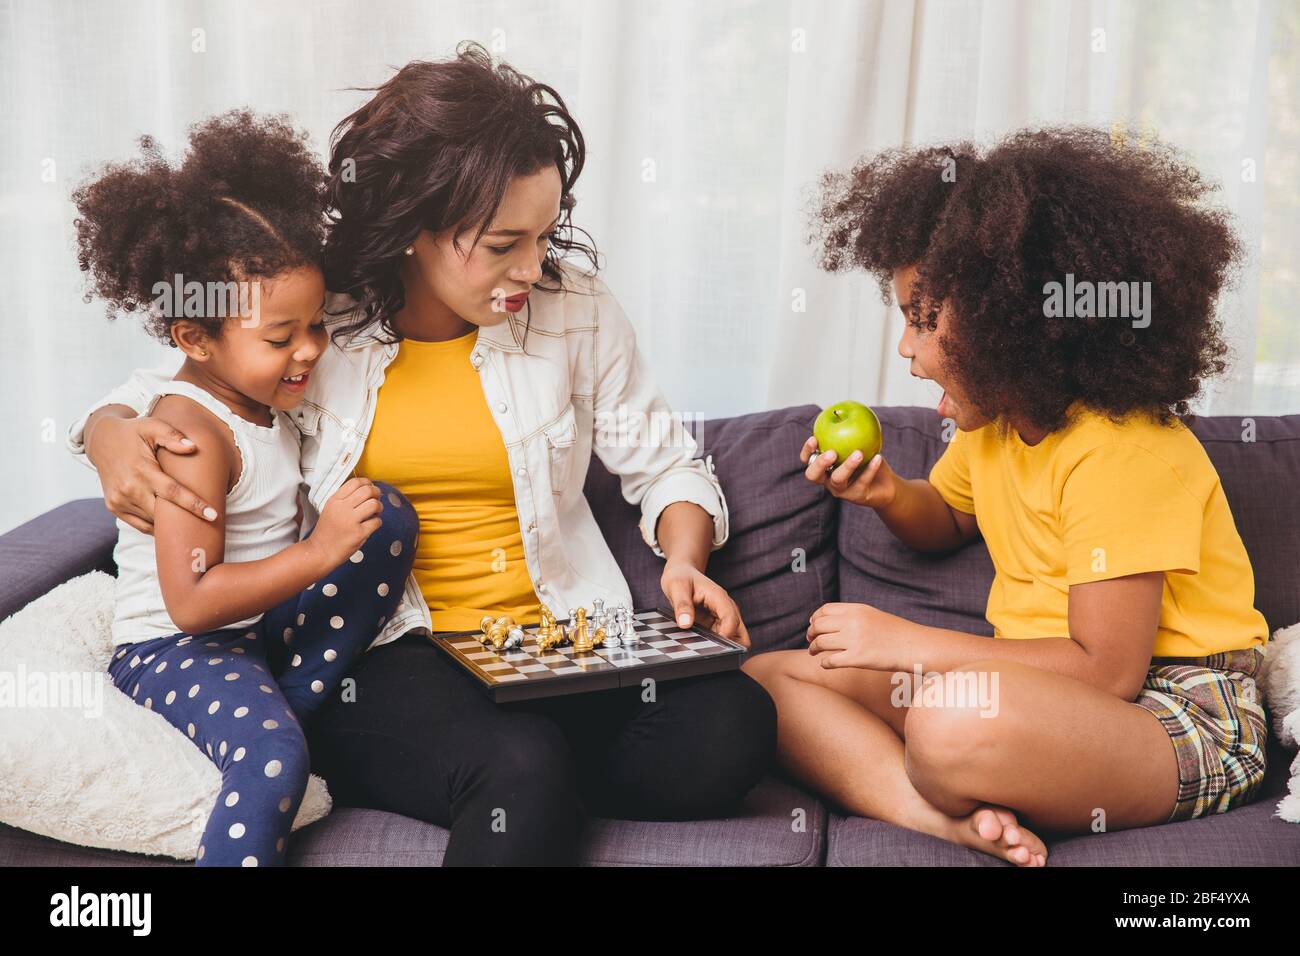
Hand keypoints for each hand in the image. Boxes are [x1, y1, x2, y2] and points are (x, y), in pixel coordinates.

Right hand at [88, 413, 216, 534]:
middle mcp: (128, 488)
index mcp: (141, 470)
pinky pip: (139, 525)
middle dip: (186, 520)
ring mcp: (119, 500)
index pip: (172, 492)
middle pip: (162, 512)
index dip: (193, 505)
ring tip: (193, 525)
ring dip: (171, 525)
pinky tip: (172, 524)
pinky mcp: (114, 507)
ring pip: (151, 522)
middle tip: (210, 522)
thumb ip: (172, 436)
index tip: (213, 515)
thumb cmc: (132, 432)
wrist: (101, 440)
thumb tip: (192, 447)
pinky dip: (156, 527)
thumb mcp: (151, 426)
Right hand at [304, 477, 382, 569]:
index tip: (370, 488)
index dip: (367, 483)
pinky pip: (377, 522)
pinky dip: (377, 522)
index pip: (355, 482)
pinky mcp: (358, 534)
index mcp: (334, 500)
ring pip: (374, 504)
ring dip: (379, 507)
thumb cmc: (328, 530)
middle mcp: (342, 508)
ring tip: (375, 513)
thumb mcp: (330, 508)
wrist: (320, 551)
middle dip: (376, 493)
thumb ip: (345, 499)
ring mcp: (350, 521)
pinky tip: (371, 525)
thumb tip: (369, 488)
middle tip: (376, 500)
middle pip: (367, 490)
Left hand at [661, 560, 750, 646]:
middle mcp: (725, 608)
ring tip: (703, 648)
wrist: (681, 572)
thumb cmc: (680, 577)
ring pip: (733, 639)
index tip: (712, 645)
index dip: (725, 635)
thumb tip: (686, 624)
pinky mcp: (715, 624)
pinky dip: (715, 645)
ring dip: (722, 647)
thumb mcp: (676, 587)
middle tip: (712, 651)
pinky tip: (700, 645)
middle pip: (740, 634)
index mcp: (720, 598)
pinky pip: (721, 639)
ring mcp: (722, 617)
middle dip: (731, 646)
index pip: (731, 620)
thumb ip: (682, 605)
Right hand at [801, 436, 896, 508]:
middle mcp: (828, 480)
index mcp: (824, 467)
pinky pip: (863, 481)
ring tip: (859, 453)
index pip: (808, 460)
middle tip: (832, 453)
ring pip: (838, 480)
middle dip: (820, 464)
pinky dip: (871, 468)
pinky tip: (878, 457)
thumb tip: (846, 409)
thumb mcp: (858, 444)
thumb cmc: (868, 459)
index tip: (814, 438)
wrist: (885, 484)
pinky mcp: (857, 496)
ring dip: (847, 466)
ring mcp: (841, 490)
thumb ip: (850, 431)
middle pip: (813, 475)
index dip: (807, 451)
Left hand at [806, 602, 912, 670]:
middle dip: (810, 633)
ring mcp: (855, 640)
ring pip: (821, 643)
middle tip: (810, 641)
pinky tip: (825, 664)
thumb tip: (830, 623)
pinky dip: (824, 663)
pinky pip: (831, 661)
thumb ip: (852, 616)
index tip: (813, 625)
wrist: (914, 645)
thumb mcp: (872, 615)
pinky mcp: (858, 658)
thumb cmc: (895, 633)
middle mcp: (853, 622)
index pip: (824, 610)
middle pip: (819, 625)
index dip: (815, 618)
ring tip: (814, 652)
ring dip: (814, 648)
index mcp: (857, 609)